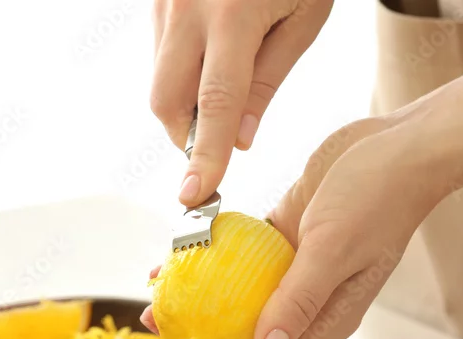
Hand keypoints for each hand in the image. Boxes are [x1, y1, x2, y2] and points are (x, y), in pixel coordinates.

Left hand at [141, 104, 452, 338]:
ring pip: (238, 303)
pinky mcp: (287, 239)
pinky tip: (178, 252)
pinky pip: (240, 260)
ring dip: (198, 304)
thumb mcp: (333, 248)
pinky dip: (210, 261)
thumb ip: (300, 301)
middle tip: (155, 333)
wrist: (402, 147)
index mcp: (327, 321)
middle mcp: (309, 304)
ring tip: (155, 296)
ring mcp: (296, 272)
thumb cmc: (377, 197)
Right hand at [151, 0, 332, 206]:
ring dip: (185, 103)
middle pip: (166, 100)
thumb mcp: (303, 20)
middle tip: (217, 140)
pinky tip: (211, 54)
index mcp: (234, 15)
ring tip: (225, 80)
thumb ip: (266, 82)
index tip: (194, 195)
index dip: (205, 155)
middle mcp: (188, 8)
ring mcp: (164, 1)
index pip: (215, 103)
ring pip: (159, 79)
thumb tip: (238, 141)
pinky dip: (182, 73)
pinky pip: (160, 54)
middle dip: (186, 135)